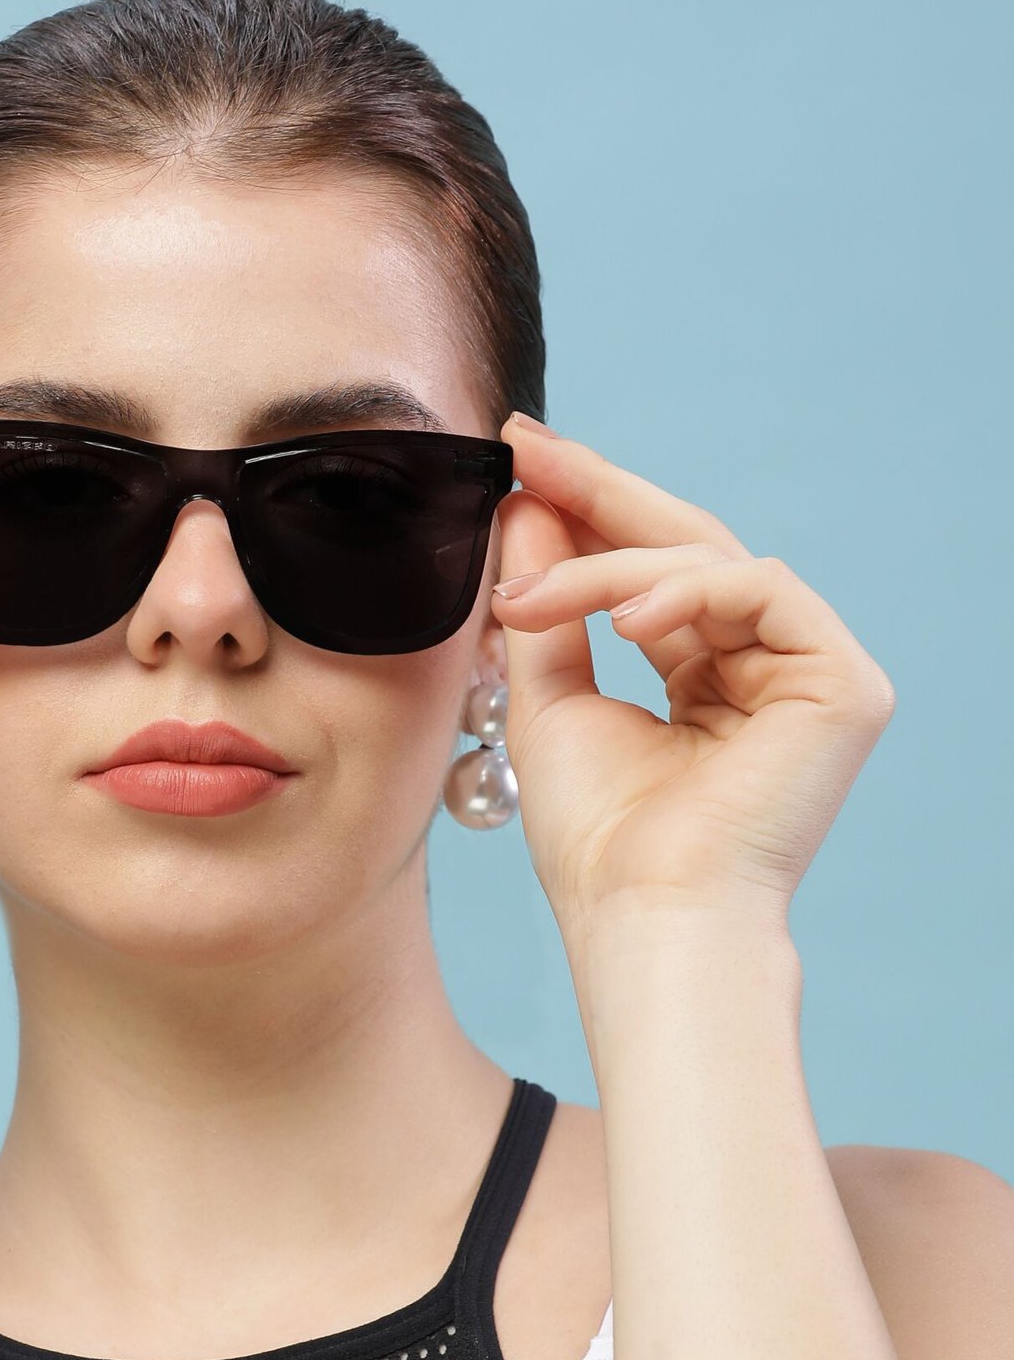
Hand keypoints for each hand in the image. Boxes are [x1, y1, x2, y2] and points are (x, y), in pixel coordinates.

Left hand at [488, 414, 895, 951]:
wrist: (646, 915)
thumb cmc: (598, 840)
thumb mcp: (548, 699)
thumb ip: (547, 604)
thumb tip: (527, 503)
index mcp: (705, 681)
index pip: (649, 572)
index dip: (585, 508)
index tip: (517, 455)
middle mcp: (763, 670)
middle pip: (685, 548)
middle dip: (597, 492)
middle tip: (525, 444)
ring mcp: (809, 674)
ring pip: (708, 563)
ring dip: (609, 567)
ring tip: (531, 595)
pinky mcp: (842, 684)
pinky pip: (760, 589)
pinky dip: (684, 591)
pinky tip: (623, 617)